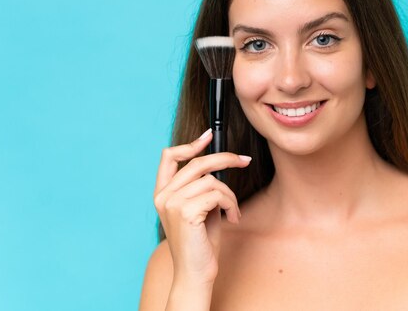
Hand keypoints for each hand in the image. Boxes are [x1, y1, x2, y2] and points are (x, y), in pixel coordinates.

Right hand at [153, 129, 250, 283]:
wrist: (196, 272)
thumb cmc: (201, 241)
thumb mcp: (200, 207)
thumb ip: (201, 185)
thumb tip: (220, 162)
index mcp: (163, 193)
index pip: (169, 157)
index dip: (190, 143)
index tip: (210, 135)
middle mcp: (163, 196)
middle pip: (198, 162)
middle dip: (226, 159)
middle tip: (245, 161)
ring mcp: (172, 203)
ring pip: (212, 180)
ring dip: (230, 195)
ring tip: (233, 211)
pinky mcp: (185, 211)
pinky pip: (217, 194)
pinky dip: (231, 204)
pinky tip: (231, 218)